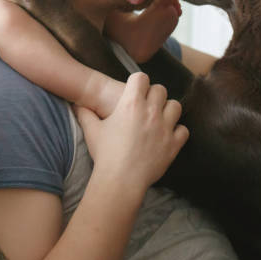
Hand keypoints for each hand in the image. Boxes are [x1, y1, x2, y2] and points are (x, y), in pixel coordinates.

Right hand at [74, 72, 188, 192]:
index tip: (134, 90)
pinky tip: (168, 136)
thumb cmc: (105, 154)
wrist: (120, 181)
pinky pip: (183, 130)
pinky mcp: (173, 144)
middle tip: (146, 106)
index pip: (141, 78)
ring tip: (159, 118)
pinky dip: (177, 132)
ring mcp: (165, 127)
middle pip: (160, 89)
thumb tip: (77, 103)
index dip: (138, 82)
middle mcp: (151, 112)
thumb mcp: (91, 130)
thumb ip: (85, 114)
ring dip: (168, 110)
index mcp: (131, 104)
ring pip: (175, 106)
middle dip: (153, 95)